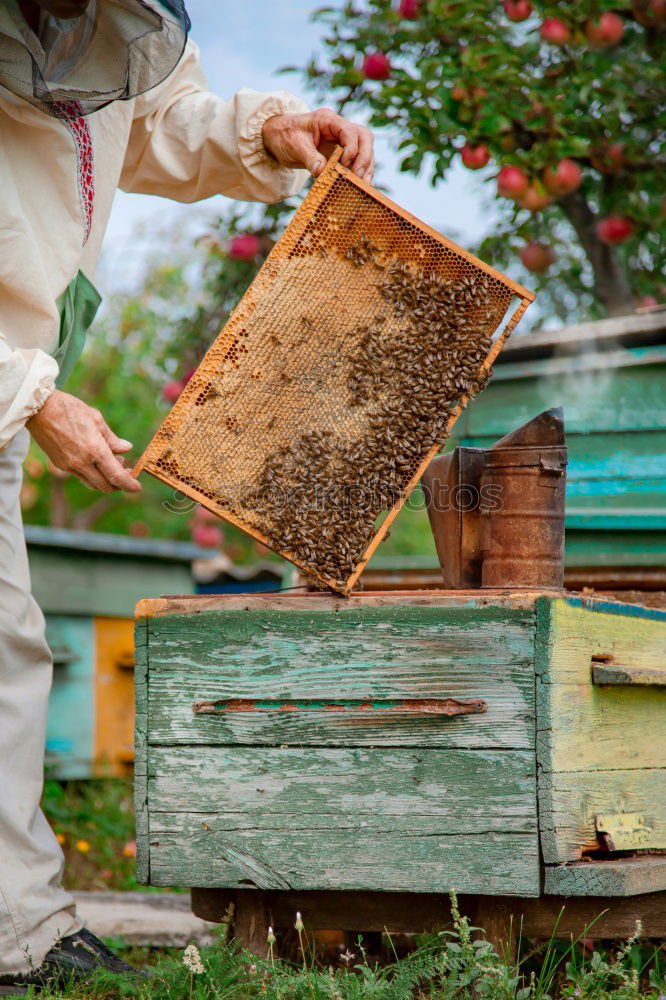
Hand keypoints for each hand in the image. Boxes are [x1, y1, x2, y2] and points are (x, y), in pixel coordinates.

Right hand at [27, 390, 141, 493]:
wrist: (39, 409)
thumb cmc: (70, 409)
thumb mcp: (96, 419)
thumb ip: (112, 439)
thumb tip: (126, 449)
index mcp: (94, 450)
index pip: (116, 476)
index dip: (129, 485)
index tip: (137, 488)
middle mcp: (81, 463)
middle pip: (105, 486)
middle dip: (119, 484)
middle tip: (126, 471)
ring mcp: (69, 466)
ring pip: (92, 484)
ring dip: (105, 479)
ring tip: (113, 462)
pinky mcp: (60, 465)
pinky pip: (81, 476)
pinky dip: (92, 473)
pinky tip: (95, 459)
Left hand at [262, 109, 373, 181]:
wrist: (276, 137)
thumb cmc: (284, 136)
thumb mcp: (294, 146)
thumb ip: (309, 157)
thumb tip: (322, 172)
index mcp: (328, 120)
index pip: (350, 131)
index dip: (352, 148)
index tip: (345, 164)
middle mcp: (339, 128)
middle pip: (364, 138)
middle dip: (364, 158)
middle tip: (358, 177)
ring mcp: (341, 140)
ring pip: (364, 150)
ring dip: (366, 167)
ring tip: (363, 185)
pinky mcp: (340, 153)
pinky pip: (356, 161)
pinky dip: (360, 173)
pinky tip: (361, 186)